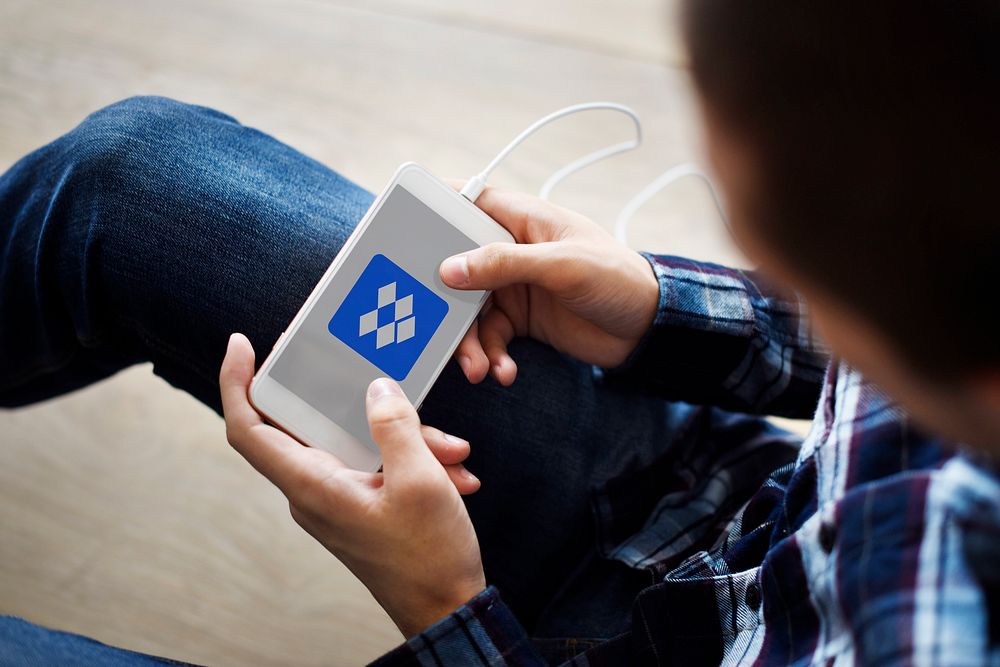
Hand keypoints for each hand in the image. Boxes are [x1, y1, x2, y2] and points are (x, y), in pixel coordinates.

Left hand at [220, 333, 485, 636]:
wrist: (446, 609)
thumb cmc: (428, 558)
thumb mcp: (420, 482)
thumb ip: (395, 426)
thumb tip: (376, 388)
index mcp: (311, 486)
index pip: (248, 429)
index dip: (236, 384)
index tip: (242, 346)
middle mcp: (314, 492)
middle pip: (308, 425)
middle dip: (353, 400)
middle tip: (363, 365)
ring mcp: (337, 499)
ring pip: (356, 443)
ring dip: (404, 436)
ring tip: (450, 448)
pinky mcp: (361, 504)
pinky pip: (377, 464)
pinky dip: (411, 458)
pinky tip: (454, 469)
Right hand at [440, 185, 658, 384]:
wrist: (649, 330)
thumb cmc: (617, 279)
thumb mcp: (562, 265)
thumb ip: (505, 263)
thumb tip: (449, 268)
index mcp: (522, 219)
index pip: (466, 203)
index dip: (433, 212)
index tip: (399, 231)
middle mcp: (511, 250)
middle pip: (456, 266)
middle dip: (443, 299)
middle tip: (431, 324)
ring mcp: (513, 287)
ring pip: (468, 310)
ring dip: (468, 341)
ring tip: (478, 369)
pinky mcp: (520, 320)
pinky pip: (489, 338)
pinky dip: (491, 356)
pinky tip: (503, 372)